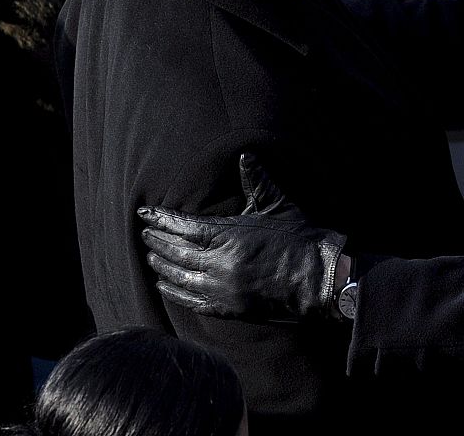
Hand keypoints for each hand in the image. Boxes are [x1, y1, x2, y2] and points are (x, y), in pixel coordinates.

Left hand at [137, 152, 346, 320]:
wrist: (318, 276)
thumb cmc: (299, 237)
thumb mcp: (278, 205)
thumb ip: (257, 181)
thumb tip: (245, 156)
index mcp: (228, 236)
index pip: (184, 226)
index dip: (162, 220)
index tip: (145, 214)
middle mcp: (219, 263)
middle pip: (177, 252)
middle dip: (158, 242)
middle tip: (144, 235)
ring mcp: (222, 288)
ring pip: (180, 277)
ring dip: (162, 266)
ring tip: (150, 257)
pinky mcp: (229, 308)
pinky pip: (192, 301)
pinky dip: (175, 293)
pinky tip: (164, 286)